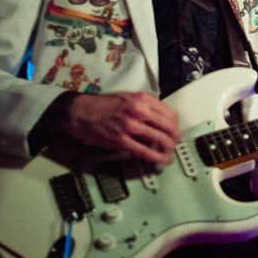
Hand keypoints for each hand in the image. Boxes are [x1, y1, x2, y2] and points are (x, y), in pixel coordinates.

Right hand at [60, 92, 181, 164]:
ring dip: (169, 146)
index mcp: (142, 99)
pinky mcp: (122, 141)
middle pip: (168, 126)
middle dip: (175, 135)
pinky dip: (157, 157)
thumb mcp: (128, 97)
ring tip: (171, 150)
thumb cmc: (103, 105)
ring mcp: (131, 126)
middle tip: (177, 141)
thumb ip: (144, 106)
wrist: (80, 112)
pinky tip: (163, 160)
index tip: (176, 128)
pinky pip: (145, 151)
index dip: (175, 123)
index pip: (168, 112)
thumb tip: (159, 118)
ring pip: (159, 138)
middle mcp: (139, 111)